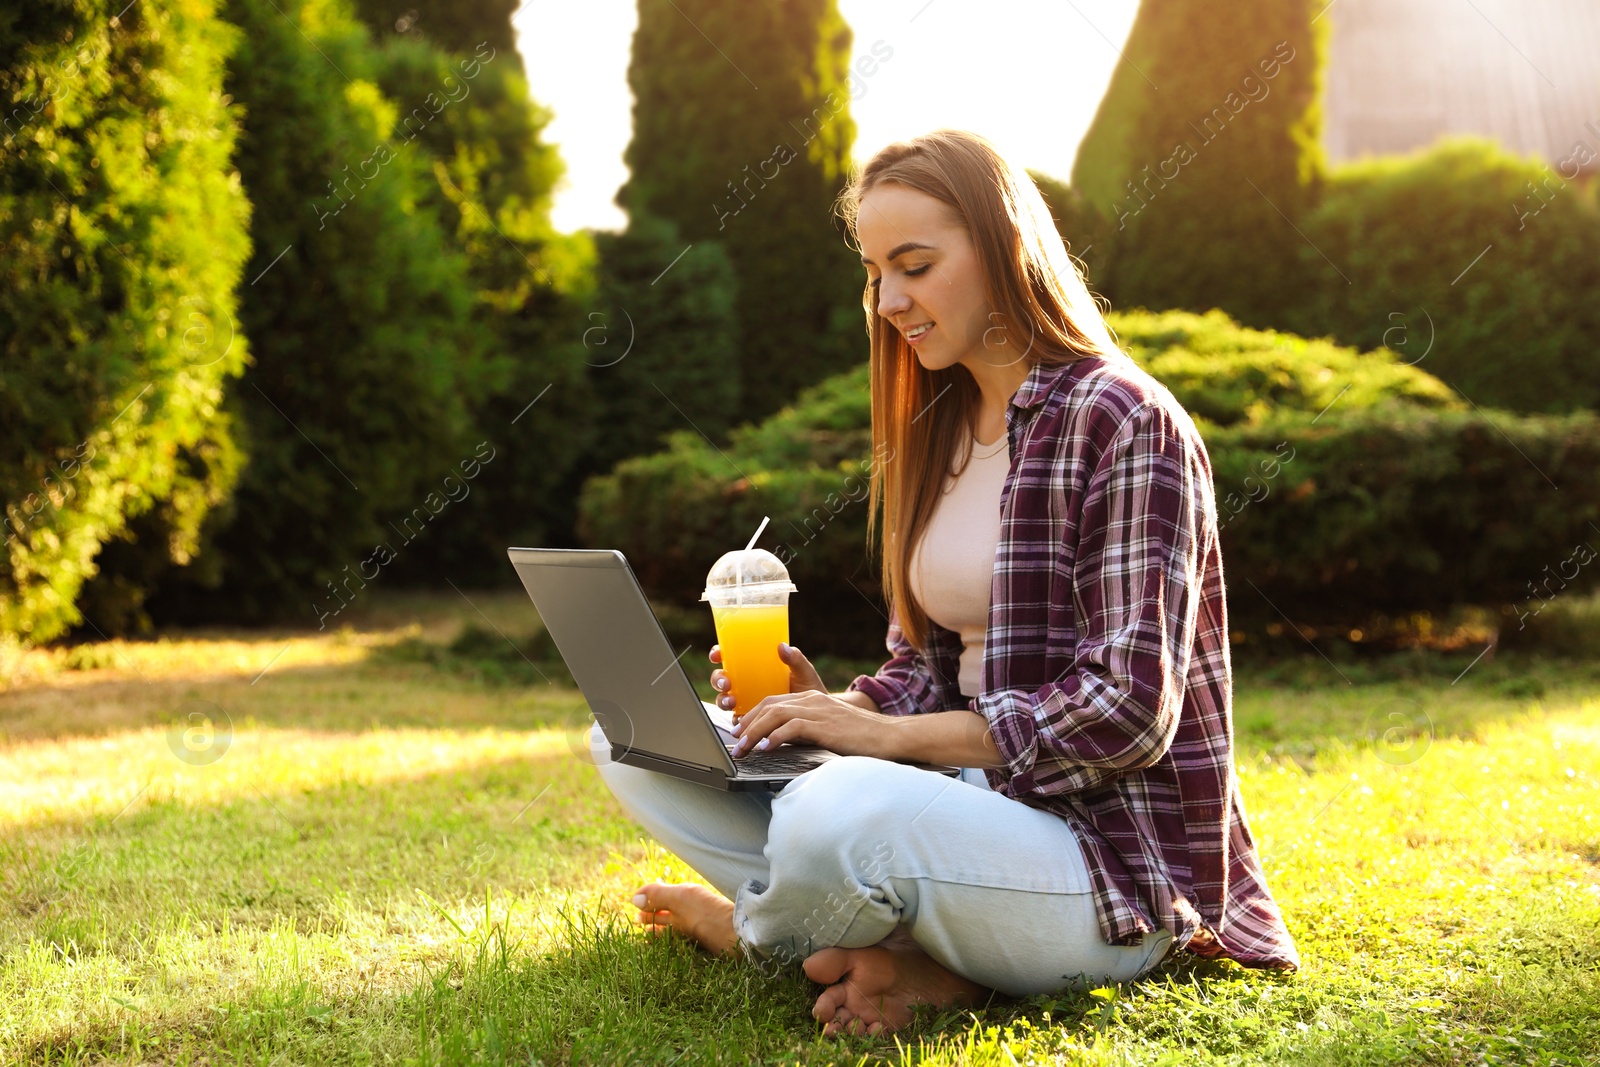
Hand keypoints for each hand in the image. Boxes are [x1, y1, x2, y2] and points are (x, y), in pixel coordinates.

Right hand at [709, 641, 825, 714]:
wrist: (817, 715)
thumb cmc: (808, 690)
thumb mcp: (804, 673)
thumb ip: (795, 660)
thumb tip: (783, 646)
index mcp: (755, 667)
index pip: (731, 656)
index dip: (719, 653)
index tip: (717, 654)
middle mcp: (746, 683)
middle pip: (722, 678)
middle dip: (719, 680)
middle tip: (727, 683)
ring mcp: (746, 701)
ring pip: (724, 698)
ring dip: (723, 699)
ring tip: (732, 701)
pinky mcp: (751, 718)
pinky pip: (736, 720)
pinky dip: (734, 719)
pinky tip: (739, 719)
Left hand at [727, 690, 899, 760]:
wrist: (889, 736)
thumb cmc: (861, 738)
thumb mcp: (828, 730)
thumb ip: (806, 731)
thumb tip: (780, 744)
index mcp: (812, 699)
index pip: (772, 702)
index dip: (752, 716)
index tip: (739, 732)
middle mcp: (812, 700)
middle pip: (768, 706)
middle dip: (747, 724)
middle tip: (734, 742)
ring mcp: (818, 711)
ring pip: (775, 715)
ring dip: (754, 732)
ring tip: (743, 748)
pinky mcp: (824, 724)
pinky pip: (792, 727)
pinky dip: (774, 738)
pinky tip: (765, 749)